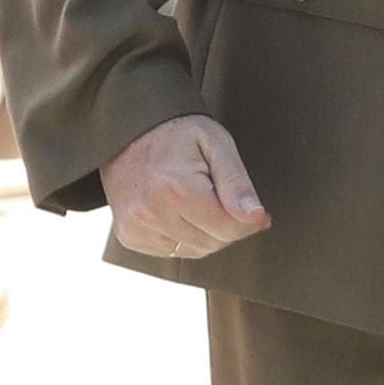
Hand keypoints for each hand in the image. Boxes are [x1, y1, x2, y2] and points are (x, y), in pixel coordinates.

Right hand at [105, 113, 270, 258]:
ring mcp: (135, 227)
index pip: (228, 229)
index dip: (248, 221)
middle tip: (223, 198)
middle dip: (227, 225)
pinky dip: (183, 237)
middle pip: (212, 243)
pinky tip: (178, 211)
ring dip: (205, 233)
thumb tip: (255, 217)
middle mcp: (151, 213)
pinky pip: (171, 252)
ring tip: (197, 200)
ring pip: (194, 251)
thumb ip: (237, 184)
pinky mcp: (128, 235)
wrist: (128, 132)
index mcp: (177, 189)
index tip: (254, 210)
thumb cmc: (178, 134)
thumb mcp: (217, 144)